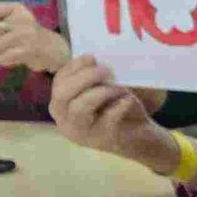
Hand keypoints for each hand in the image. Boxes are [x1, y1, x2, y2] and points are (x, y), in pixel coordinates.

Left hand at [0, 2, 69, 76]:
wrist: (53, 49)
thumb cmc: (27, 35)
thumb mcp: (15, 20)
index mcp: (17, 9)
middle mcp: (21, 19)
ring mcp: (26, 35)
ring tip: (2, 53)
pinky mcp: (28, 51)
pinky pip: (2, 58)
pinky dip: (2, 61)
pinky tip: (10, 58)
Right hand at [49, 56, 178, 173]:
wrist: (139, 138)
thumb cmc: (117, 109)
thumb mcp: (101, 91)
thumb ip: (92, 78)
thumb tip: (93, 59)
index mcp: (62, 106)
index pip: (58, 82)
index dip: (73, 67)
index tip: (92, 57)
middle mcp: (66, 120)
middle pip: (62, 95)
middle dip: (83, 77)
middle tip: (106, 71)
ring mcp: (83, 132)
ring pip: (79, 108)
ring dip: (100, 92)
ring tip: (118, 87)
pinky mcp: (103, 139)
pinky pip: (108, 119)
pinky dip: (120, 105)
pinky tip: (128, 99)